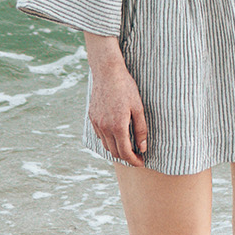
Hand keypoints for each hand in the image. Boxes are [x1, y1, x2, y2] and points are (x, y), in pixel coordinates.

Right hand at [85, 35, 149, 164]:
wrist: (107, 72)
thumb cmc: (126, 88)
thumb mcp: (138, 108)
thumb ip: (141, 129)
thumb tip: (142, 148)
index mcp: (117, 126)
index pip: (125, 153)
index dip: (134, 161)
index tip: (141, 162)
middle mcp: (105, 127)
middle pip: (114, 152)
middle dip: (126, 157)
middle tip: (136, 155)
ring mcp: (97, 122)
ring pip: (106, 145)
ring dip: (116, 149)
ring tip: (127, 146)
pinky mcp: (92, 117)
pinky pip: (100, 135)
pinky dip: (108, 139)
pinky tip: (116, 134)